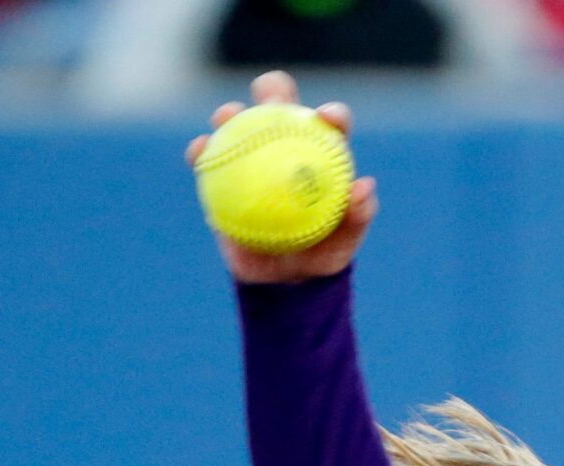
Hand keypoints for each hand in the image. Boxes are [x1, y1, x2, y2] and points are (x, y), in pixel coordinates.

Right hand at [185, 69, 378, 285]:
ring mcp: (250, 155)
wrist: (282, 276)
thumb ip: (357, 217)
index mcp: (321, 154)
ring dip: (231, 113)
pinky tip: (199, 151)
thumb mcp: (343, 245)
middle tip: (273, 103)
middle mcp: (284, 145)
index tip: (327, 118)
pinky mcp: (220, 171)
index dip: (332, 114)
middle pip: (278, 105)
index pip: (330, 125)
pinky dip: (201, 150)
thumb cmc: (320, 254)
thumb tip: (364, 188)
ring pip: (237, 122)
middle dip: (275, 90)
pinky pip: (207, 157)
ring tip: (227, 117)